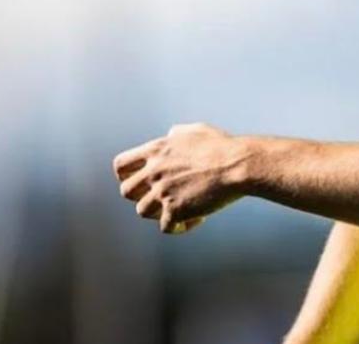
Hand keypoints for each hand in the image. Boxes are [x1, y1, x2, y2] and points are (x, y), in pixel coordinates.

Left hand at [113, 122, 246, 233]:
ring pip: (142, 211)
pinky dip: (179, 226)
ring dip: (159, 212)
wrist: (237, 164)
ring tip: (180, 208)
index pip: (121, 165)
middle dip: (142, 195)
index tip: (141, 180)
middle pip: (127, 191)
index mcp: (156, 150)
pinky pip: (166, 227)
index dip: (127, 175)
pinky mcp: (175, 210)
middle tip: (162, 196)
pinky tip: (196, 219)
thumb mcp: (195, 130)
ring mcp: (163, 192)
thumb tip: (170, 134)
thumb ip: (177, 133)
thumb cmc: (221, 146)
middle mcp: (154, 171)